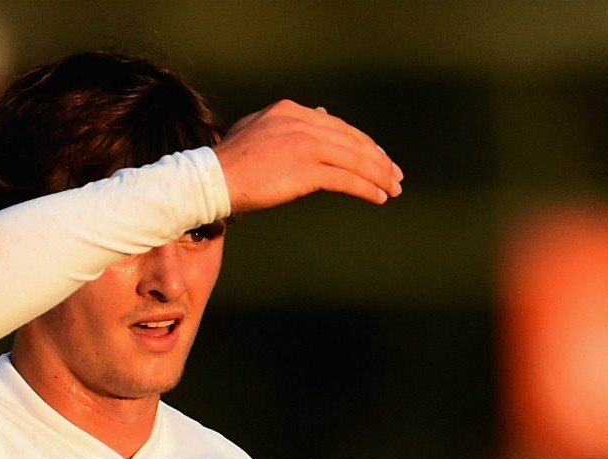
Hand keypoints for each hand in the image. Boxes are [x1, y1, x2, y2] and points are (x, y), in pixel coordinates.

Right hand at [213, 100, 402, 213]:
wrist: (212, 179)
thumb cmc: (231, 162)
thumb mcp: (260, 130)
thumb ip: (290, 124)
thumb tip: (323, 114)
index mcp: (291, 110)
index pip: (338, 125)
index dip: (362, 143)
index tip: (378, 157)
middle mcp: (302, 122)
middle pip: (352, 141)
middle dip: (378, 159)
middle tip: (395, 175)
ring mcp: (305, 144)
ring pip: (355, 159)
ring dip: (379, 176)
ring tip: (393, 189)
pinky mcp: (307, 168)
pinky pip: (346, 179)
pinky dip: (366, 188)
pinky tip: (378, 198)